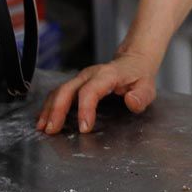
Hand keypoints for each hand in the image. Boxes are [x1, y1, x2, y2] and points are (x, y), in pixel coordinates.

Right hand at [36, 50, 158, 133]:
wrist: (134, 62)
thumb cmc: (139, 77)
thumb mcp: (148, 87)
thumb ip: (141, 96)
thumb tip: (131, 102)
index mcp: (107, 75)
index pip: (91, 90)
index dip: (84, 109)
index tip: (83, 128)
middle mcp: (90, 74)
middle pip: (68, 89)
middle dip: (57, 110)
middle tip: (52, 130)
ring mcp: (81, 78)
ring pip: (59, 90)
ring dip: (49, 109)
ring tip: (43, 127)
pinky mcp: (76, 83)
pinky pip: (59, 93)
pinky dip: (50, 106)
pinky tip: (44, 119)